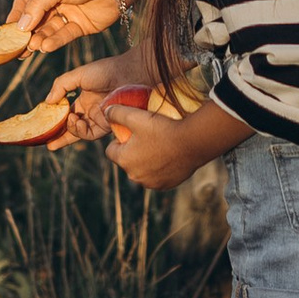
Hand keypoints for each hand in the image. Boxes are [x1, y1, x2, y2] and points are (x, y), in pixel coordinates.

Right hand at [7, 0, 145, 50]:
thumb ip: (39, 4)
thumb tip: (20, 25)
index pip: (25, 1)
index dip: (16, 16)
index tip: (6, 31)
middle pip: (36, 19)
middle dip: (27, 33)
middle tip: (17, 48)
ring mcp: (69, 13)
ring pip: (49, 30)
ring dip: (39, 39)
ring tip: (32, 48)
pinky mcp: (82, 26)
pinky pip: (64, 35)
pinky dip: (54, 41)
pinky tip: (46, 46)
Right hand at [47, 52, 150, 141]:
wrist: (129, 73)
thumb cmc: (106, 70)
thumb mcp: (79, 75)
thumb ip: (62, 86)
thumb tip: (47, 102)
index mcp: (85, 99)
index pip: (67, 113)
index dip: (56, 120)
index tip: (44, 126)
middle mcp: (91, 111)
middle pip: (72, 127)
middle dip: (59, 137)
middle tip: (47, 144)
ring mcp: (98, 118)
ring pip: (80, 132)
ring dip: (69, 130)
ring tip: (67, 121)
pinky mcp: (107, 125)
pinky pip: (90, 134)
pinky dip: (80, 131)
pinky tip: (75, 122)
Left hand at [104, 93, 245, 192]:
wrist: (192, 143)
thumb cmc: (162, 128)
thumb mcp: (136, 116)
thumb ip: (116, 113)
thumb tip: (106, 111)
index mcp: (124, 160)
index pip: (110, 151)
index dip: (118, 140)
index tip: (131, 132)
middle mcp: (134, 176)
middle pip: (127, 161)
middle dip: (132, 151)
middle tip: (147, 136)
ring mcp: (151, 183)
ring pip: (142, 170)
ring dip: (146, 161)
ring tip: (159, 145)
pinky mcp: (166, 186)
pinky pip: (157, 176)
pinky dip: (160, 168)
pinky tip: (169, 155)